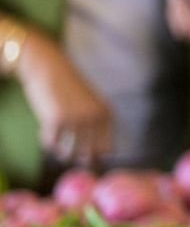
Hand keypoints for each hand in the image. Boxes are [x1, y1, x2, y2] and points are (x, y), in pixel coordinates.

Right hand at [14, 30, 112, 166]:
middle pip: (88, 155)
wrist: (49, 67)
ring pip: (68, 153)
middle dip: (77, 158)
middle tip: (67, 151)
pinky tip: (45, 129)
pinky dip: (47, 141)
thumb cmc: (68, 89)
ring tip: (57, 141)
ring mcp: (76, 118)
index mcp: (106, 113)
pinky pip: (50, 144)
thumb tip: (92, 159)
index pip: (107, 149)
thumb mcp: (89, 105)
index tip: (84, 157)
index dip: (95, 158)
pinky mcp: (56, 119)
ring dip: (61, 152)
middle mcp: (94, 117)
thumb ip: (94, 127)